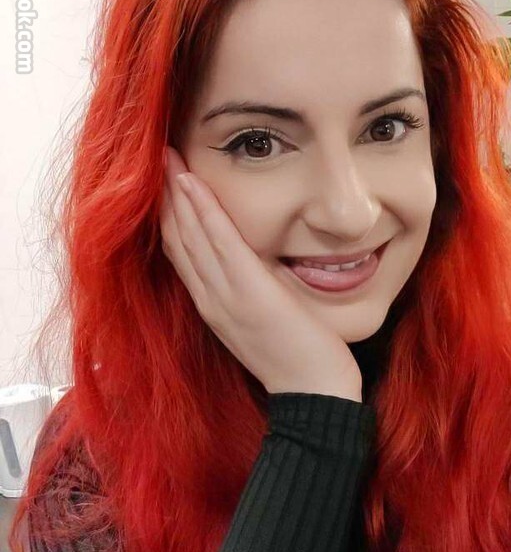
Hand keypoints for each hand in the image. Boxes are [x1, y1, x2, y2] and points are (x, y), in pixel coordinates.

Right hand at [159, 146, 362, 401]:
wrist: (314, 394)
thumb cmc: (296, 359)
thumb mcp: (263, 322)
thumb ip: (251, 294)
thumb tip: (255, 265)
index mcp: (214, 307)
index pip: (182, 254)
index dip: (168, 217)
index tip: (164, 184)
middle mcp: (211, 300)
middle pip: (177, 240)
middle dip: (165, 197)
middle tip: (156, 157)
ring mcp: (226, 296)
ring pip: (191, 236)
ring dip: (177, 194)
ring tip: (167, 157)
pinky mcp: (250, 292)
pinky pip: (221, 243)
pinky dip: (203, 211)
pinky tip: (192, 182)